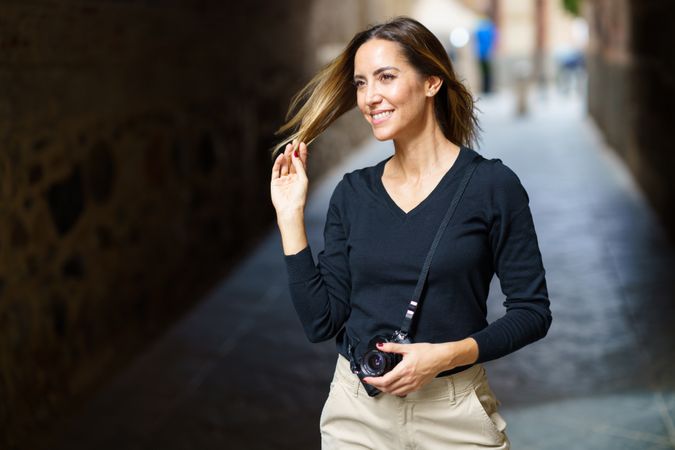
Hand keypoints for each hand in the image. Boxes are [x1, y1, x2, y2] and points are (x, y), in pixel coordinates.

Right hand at [270, 141, 308, 217]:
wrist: (290, 209)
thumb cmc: (299, 196)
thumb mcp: (303, 179)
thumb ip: (299, 166)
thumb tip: (296, 154)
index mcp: (300, 178)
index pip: (301, 162)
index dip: (302, 153)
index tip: (302, 143)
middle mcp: (292, 178)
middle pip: (292, 162)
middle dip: (293, 152)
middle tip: (294, 142)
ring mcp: (283, 180)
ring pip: (284, 165)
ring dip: (286, 156)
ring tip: (288, 147)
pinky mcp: (275, 182)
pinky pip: (276, 170)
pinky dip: (278, 163)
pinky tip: (281, 157)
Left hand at [362, 339, 478, 396]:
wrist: (442, 358)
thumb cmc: (428, 352)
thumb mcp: (408, 347)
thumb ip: (392, 347)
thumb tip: (381, 346)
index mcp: (404, 370)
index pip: (384, 381)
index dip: (374, 381)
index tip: (367, 378)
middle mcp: (408, 379)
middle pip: (388, 388)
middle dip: (377, 386)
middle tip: (371, 381)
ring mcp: (413, 384)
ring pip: (395, 392)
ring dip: (385, 390)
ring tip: (380, 384)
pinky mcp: (418, 386)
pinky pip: (403, 392)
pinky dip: (395, 391)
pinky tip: (393, 386)